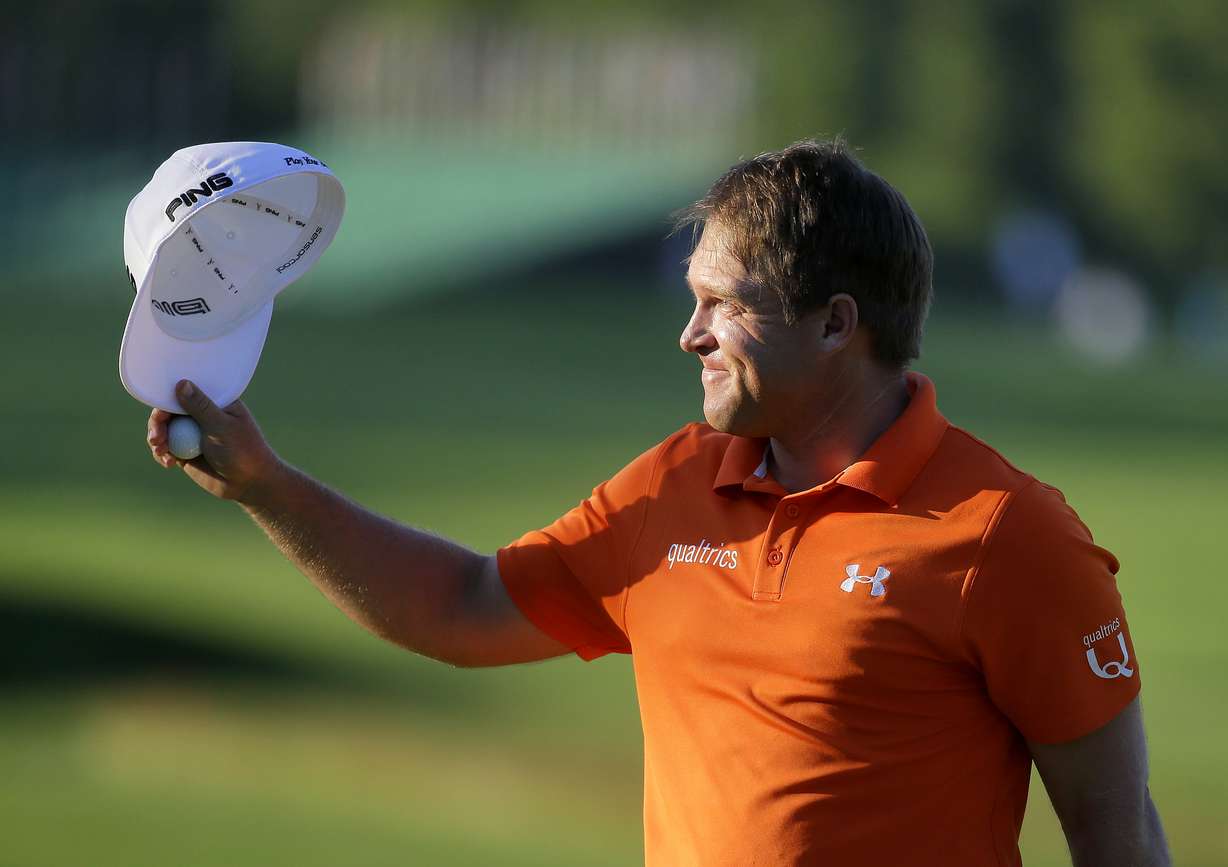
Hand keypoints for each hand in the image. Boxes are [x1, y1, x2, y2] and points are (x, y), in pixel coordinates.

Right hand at [146, 380, 282, 502]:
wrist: (249, 483)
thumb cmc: (243, 450)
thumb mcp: (221, 426)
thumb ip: (201, 407)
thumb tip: (181, 383)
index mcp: (215, 402)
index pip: (185, 393)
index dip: (167, 401)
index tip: (161, 416)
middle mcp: (201, 414)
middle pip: (169, 411)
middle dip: (158, 423)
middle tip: (156, 438)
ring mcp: (192, 433)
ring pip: (164, 429)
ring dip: (156, 439)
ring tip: (161, 452)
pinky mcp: (186, 452)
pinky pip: (166, 448)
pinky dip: (162, 453)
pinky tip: (168, 463)